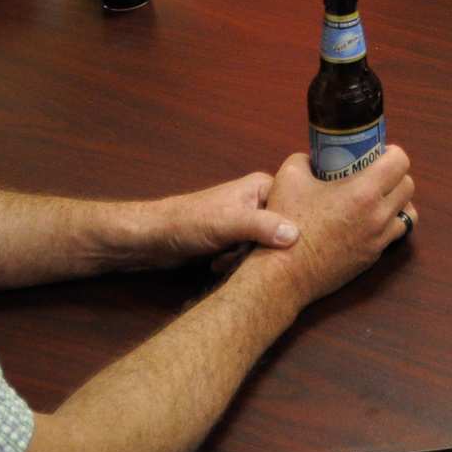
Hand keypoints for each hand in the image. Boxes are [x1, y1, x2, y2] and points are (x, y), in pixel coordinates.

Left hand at [141, 171, 298, 265]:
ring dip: (245, 259)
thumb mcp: (229, 223)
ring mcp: (246, 222)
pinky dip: (236, 263)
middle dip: (261, 248)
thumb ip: (263, 227)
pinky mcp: (234, 240)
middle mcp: (257, 202)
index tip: (277, 245)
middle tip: (241, 253)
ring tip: (225, 258)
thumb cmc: (190, 222)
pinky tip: (219, 264)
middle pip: (280, 230)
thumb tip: (297, 235)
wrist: (155, 238)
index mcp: (262, 187)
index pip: (295, 206)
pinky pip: (249, 256)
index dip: (290, 228)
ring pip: (264, 247)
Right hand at [247, 148, 415, 312]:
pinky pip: (393, 235)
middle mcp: (379, 216)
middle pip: (408, 186)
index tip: (381, 152)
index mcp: (364, 191)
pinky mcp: (372, 258)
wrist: (285, 271)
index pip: (400, 163)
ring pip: (408, 214)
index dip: (393, 152)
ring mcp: (378, 239)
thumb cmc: (288, 221)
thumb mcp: (290, 177)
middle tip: (378, 172)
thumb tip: (313, 159)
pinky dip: (388, 223)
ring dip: (398, 201)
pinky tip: (369, 220)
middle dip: (397, 175)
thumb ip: (305, 160)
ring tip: (380, 197)